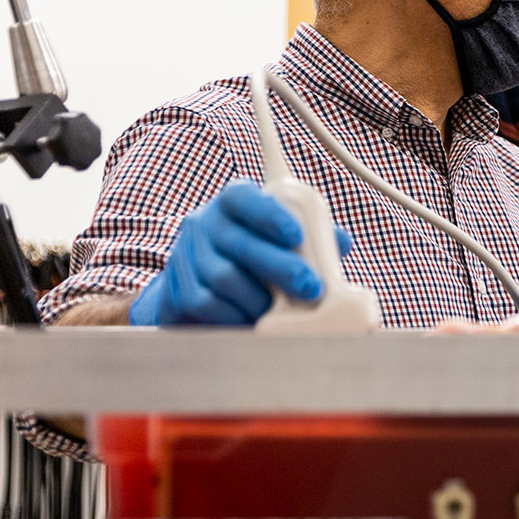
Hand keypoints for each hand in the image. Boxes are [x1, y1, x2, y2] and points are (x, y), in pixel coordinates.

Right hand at [129, 180, 353, 326]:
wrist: (204, 289)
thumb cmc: (257, 258)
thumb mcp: (283, 240)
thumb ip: (314, 238)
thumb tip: (340, 242)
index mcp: (232, 203)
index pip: (244, 198)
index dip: (270, 215)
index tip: (296, 236)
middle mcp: (204, 223)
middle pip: (239, 244)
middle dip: (281, 267)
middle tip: (311, 287)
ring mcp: (185, 255)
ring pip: (225, 278)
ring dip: (262, 299)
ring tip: (285, 310)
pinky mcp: (177, 289)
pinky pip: (208, 304)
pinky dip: (237, 315)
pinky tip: (255, 320)